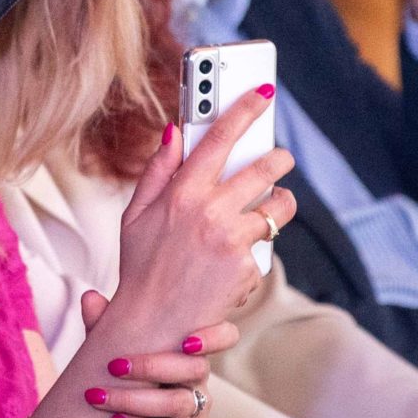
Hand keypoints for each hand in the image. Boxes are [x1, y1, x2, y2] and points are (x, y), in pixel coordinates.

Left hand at [75, 289, 232, 417]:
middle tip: (114, 366)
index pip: (225, 337)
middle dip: (152, 366)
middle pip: (195, 369)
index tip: (186, 341)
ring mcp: (197, 410)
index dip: (216, 337)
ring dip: (135, 399)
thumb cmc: (121, 380)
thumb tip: (90, 298)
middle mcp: (199, 378)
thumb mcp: (113, 350)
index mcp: (189, 350)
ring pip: (178, 403)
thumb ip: (105, 326)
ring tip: (100, 397)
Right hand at [110, 89, 296, 337]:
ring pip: (280, 207)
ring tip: (272, 206)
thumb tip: (173, 131)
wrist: (151, 324)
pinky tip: (234, 262)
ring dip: (282, 203)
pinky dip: (255, 250)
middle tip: (280, 157)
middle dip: (278, 157)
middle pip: (265, 167)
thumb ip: (157, 171)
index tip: (262, 93)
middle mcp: (209, 211)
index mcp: (181, 192)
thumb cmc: (141, 266)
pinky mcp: (248, 266)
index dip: (244, 109)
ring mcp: (232, 239)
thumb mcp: (136, 214)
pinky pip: (265, 247)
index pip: (219, 137)